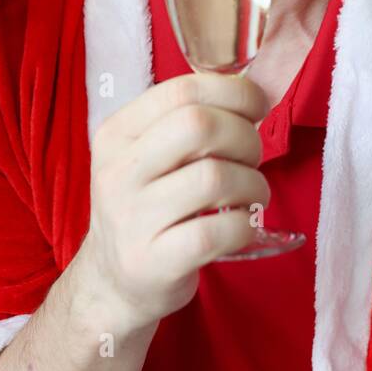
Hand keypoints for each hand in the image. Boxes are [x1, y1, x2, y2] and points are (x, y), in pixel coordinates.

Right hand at [75, 73, 270, 332]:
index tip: (258, 106)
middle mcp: (118, 172)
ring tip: (252, 195)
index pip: (181, 90)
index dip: (234, 92)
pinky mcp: (153, 261)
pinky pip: (218, 231)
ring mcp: (131, 219)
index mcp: (116, 133)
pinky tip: (241, 226)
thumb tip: (257, 91)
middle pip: (199, 126)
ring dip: (253, 184)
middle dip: (245, 136)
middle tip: (253, 157)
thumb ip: (189, 120)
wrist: (113, 279)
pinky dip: (245, 225)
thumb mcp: (149, 155)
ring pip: (215, 178)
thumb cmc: (148, 206)